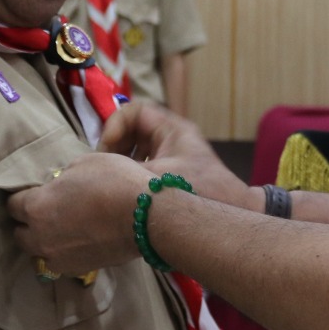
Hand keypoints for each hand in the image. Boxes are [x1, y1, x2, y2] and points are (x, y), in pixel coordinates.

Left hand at [9, 154, 151, 275]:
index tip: (34, 191)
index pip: (13, 204)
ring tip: (60, 229)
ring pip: (39, 251)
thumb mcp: (84, 163)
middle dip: (27, 222)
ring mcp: (59, 257)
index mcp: (36, 207)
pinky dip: (64, 251)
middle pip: (20, 233)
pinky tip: (78, 240)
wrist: (147, 216)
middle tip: (44, 211)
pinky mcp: (79, 269)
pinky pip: (61, 260)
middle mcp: (40, 236)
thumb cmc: (113, 181)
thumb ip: (63, 177)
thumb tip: (60, 186)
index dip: (23, 196)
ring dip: (44, 240)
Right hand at [100, 102, 253, 210]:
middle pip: (134, 130)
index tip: (106, 150)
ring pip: (138, 149)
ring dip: (121, 161)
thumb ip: (123, 169)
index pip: (135, 112)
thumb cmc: (196, 192)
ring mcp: (174, 158)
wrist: (232, 217)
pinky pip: (145, 166)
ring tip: (112, 179)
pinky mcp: (174, 176)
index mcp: (172, 130)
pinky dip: (132, 174)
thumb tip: (96, 167)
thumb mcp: (153, 179)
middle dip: (115, 145)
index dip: (116, 125)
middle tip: (104, 165)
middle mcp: (173, 139)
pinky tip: (125, 192)